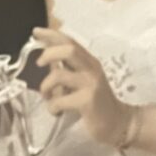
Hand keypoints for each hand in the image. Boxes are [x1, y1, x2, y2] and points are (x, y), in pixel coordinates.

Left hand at [33, 27, 132, 145]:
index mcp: (90, 62)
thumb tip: (47, 60)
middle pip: (68, 50)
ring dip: (45, 85)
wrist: (119, 123)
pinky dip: (52, 106)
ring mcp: (90, 84)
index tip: (36, 32)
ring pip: (59, 75)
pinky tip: (56, 112)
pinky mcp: (87, 101)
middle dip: (49, 53)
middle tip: (39, 64)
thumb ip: (69, 69)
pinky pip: (60, 100)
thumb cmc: (97, 104)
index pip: (70, 41)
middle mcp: (92, 69)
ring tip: (47, 96)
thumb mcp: (84, 81)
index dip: (52, 34)